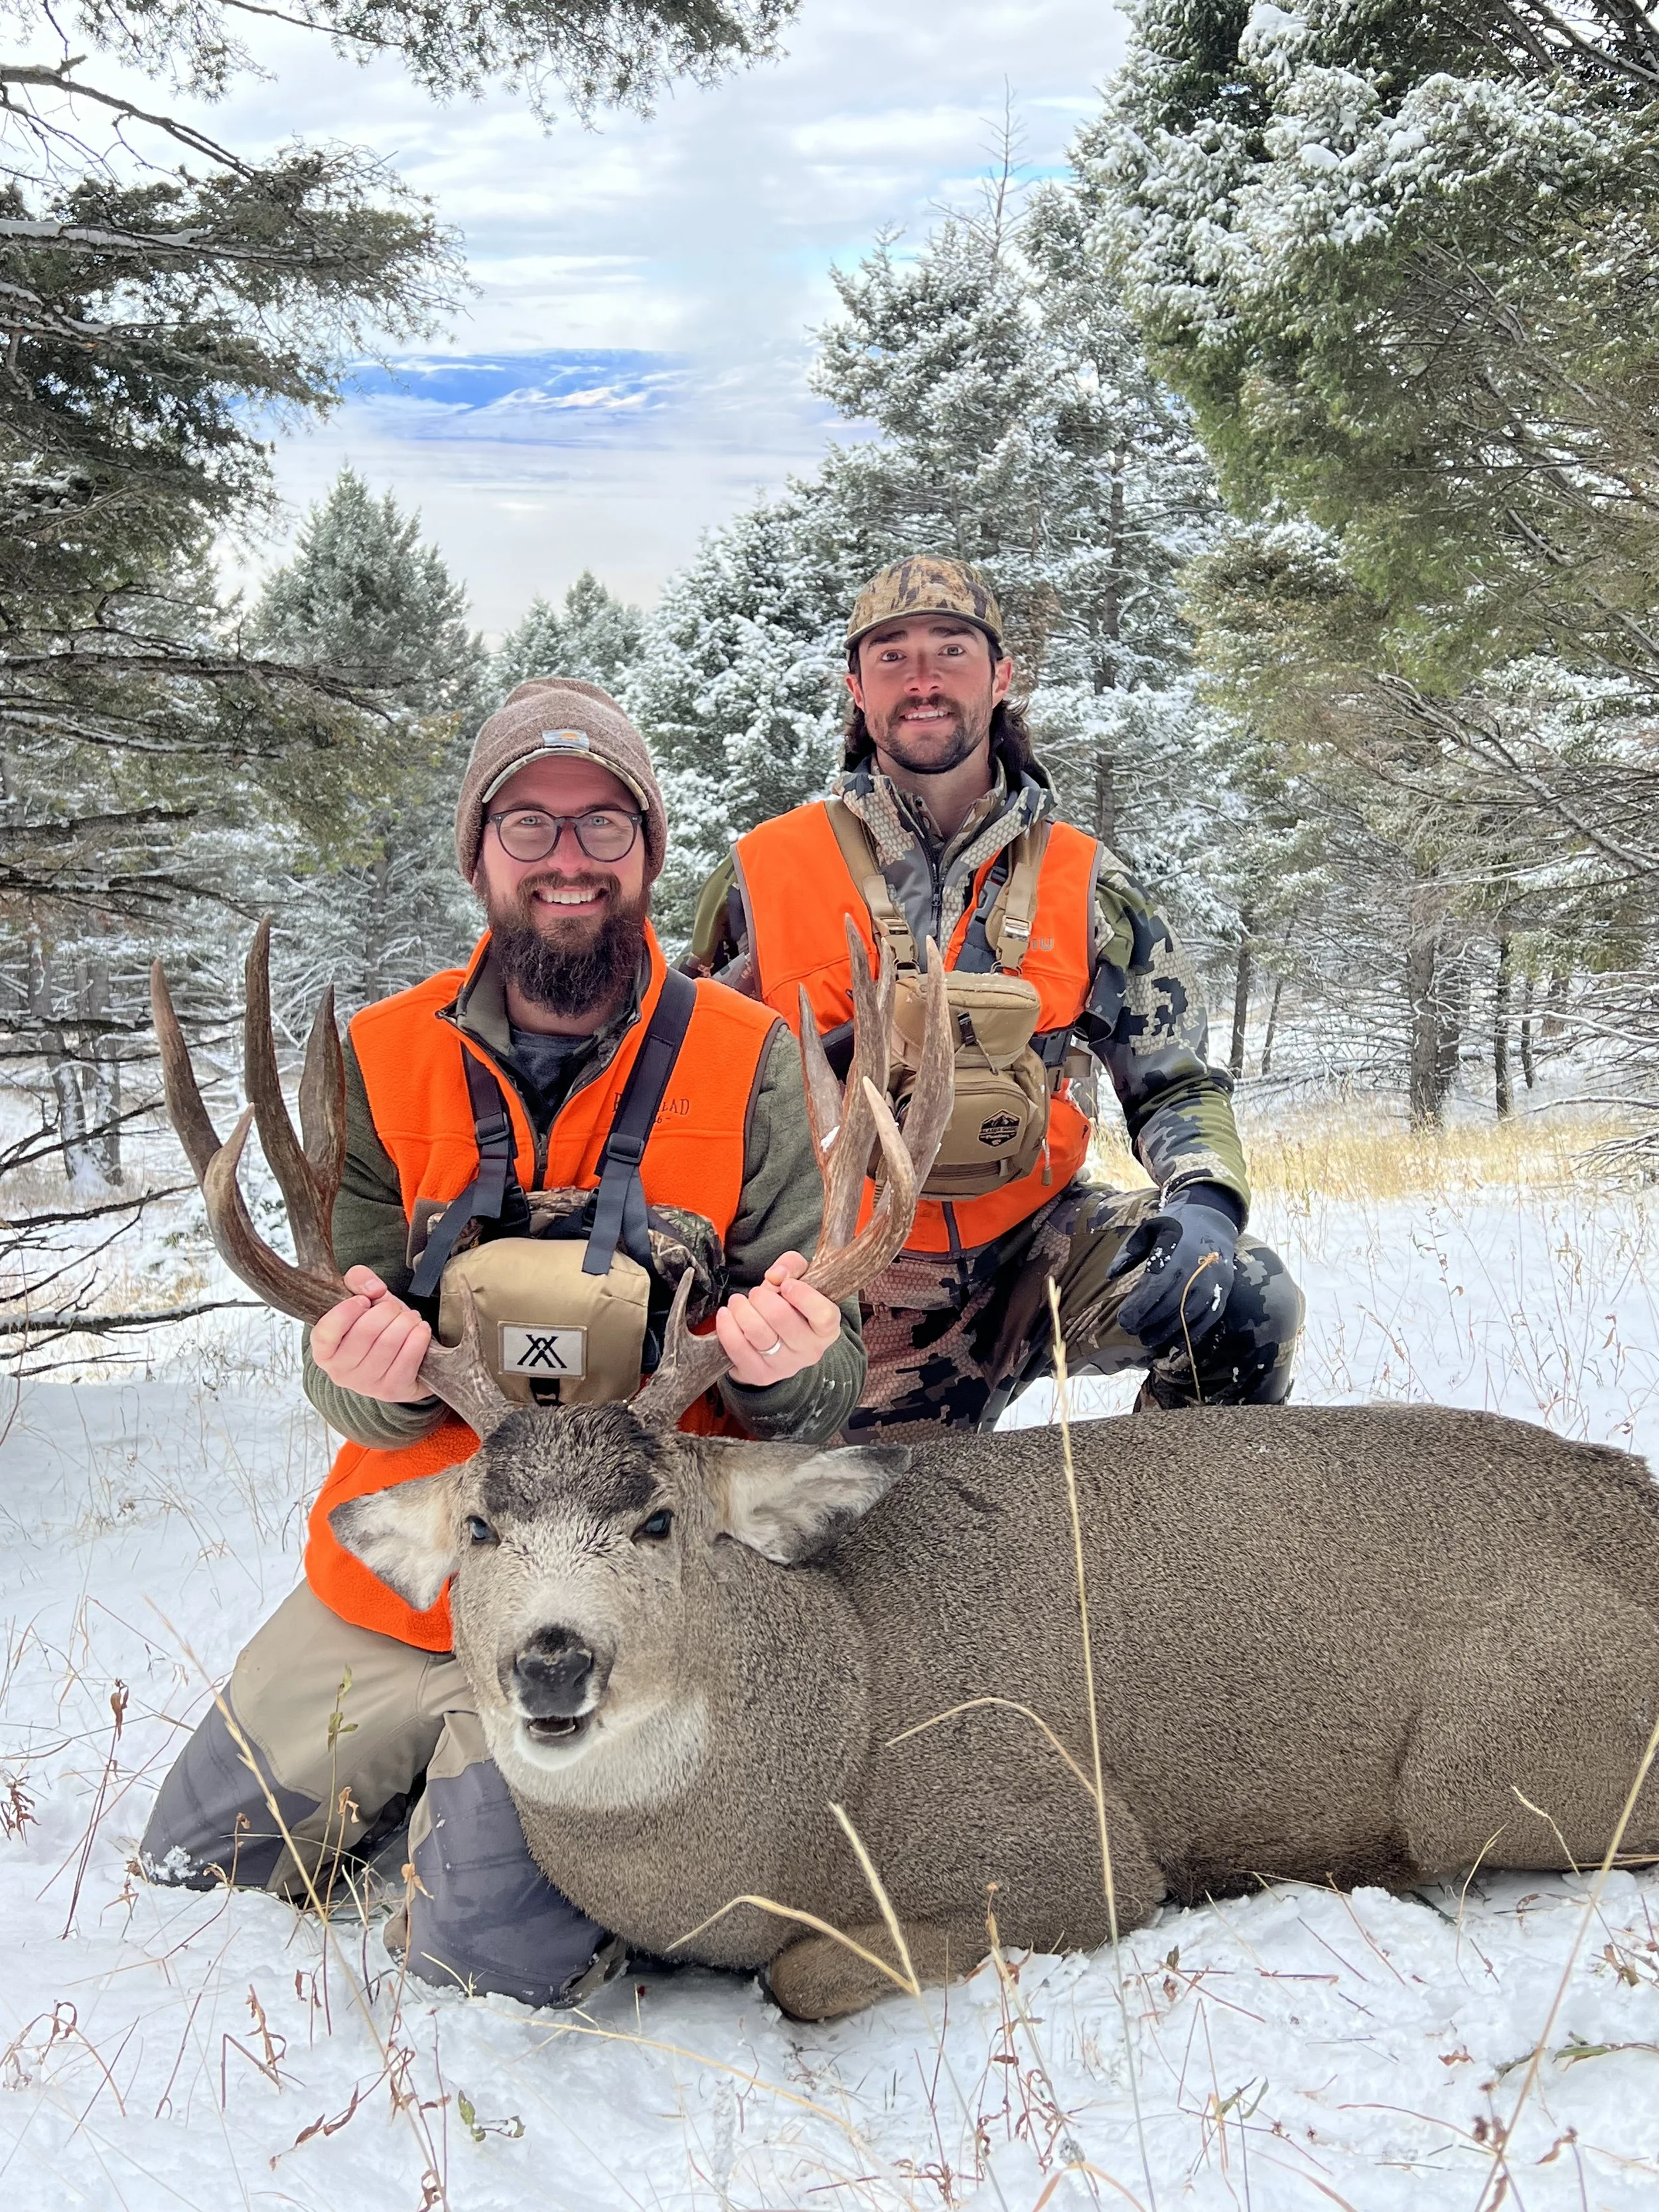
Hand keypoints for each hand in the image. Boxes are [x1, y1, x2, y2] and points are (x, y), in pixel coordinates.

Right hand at [310, 1265, 433, 1402]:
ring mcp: (366, 1384)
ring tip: (408, 1319)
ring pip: (389, 1342)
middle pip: (365, 1332)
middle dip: (386, 1311)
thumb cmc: (375, 1329)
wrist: (396, 1360)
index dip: (347, 1311)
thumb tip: (373, 1289)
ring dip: (405, 1322)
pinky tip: (420, 1330)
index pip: (326, 1333)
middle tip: (393, 1308)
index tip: (363, 1300)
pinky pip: (409, 1358)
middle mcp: (340, 1372)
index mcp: (324, 1350)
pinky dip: (419, 1337)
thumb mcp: (363, 1300)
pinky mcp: (392, 1390)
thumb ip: (358, 1281)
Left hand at [715, 1251, 842, 1389]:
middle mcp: (809, 1351)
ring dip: (741, 1309)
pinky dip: (727, 1326)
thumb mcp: (797, 1281)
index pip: (824, 1315)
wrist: (775, 1346)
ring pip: (757, 1332)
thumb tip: (776, 1275)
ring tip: (738, 1302)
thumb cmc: (789, 1309)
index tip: (786, 1284)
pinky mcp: (760, 1374)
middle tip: (756, 1292)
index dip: (803, 1296)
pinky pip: (738, 1348)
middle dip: (761, 1297)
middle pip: (782, 1318)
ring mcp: (784, 1366)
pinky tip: (726, 1315)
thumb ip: (792, 1267)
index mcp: (826, 1329)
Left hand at [1108, 1186, 1240, 1356]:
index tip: (1122, 1321)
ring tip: (1147, 1339)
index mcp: (1176, 1252)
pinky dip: (1192, 1332)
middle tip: (1132, 1331)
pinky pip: (1208, 1318)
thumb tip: (1110, 1275)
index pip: (1154, 1287)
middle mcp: (1197, 1269)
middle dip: (1148, 1321)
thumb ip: (1129, 1251)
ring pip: (1188, 1314)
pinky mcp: (1223, 1291)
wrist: (1213, 1218)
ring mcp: (1213, 1282)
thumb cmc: (1175, 1225)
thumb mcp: (1149, 1228)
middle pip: (1169, 1304)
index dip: (1138, 1307)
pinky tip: (1175, 1340)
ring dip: (1166, 1331)